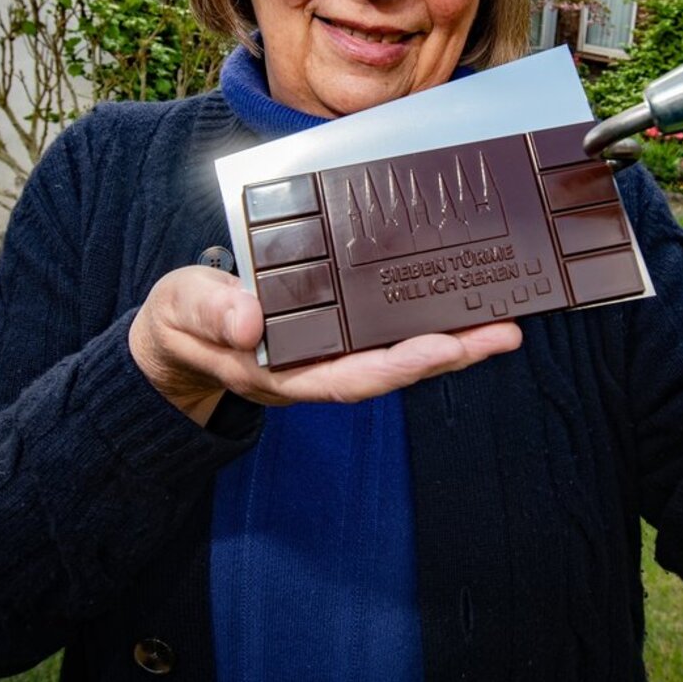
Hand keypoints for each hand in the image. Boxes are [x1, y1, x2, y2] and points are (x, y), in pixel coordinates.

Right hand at [128, 265, 522, 425]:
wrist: (177, 333)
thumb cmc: (182, 319)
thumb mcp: (184, 309)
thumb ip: (212, 312)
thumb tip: (248, 321)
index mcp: (282, 372)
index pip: (351, 377)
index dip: (400, 365)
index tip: (445, 347)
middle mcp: (317, 370)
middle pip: (393, 369)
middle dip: (451, 354)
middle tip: (505, 332)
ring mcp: (329, 354)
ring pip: (399, 353)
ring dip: (452, 340)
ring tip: (503, 321)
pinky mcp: (336, 332)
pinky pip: (387, 332)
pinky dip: (426, 320)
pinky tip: (460, 304)